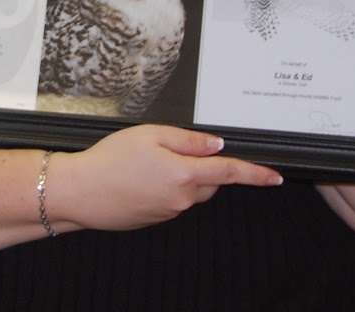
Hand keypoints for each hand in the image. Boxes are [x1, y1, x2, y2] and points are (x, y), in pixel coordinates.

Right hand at [48, 125, 281, 231]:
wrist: (80, 192)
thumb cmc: (109, 160)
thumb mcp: (149, 135)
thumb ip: (187, 139)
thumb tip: (215, 145)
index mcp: (184, 174)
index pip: (229, 172)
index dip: (255, 174)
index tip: (274, 177)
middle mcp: (182, 198)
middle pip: (209, 181)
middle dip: (201, 166)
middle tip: (168, 149)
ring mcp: (170, 212)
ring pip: (190, 191)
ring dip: (181, 177)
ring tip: (145, 164)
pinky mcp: (157, 219)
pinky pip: (172, 201)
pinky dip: (164, 188)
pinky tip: (138, 179)